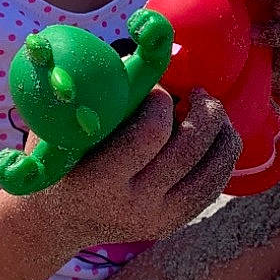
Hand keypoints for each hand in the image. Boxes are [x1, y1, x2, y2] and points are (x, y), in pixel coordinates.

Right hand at [49, 88, 240, 245]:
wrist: (57, 220)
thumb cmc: (58, 157)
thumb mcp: (61, 126)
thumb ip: (97, 93)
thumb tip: (141, 55)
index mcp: (99, 182)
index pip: (150, 134)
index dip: (162, 100)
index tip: (157, 88)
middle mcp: (132, 206)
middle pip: (189, 150)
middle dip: (204, 111)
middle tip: (198, 92)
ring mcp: (157, 219)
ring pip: (212, 171)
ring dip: (222, 132)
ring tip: (210, 110)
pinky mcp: (174, 223)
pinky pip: (213, 186)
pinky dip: (221, 155)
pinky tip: (213, 134)